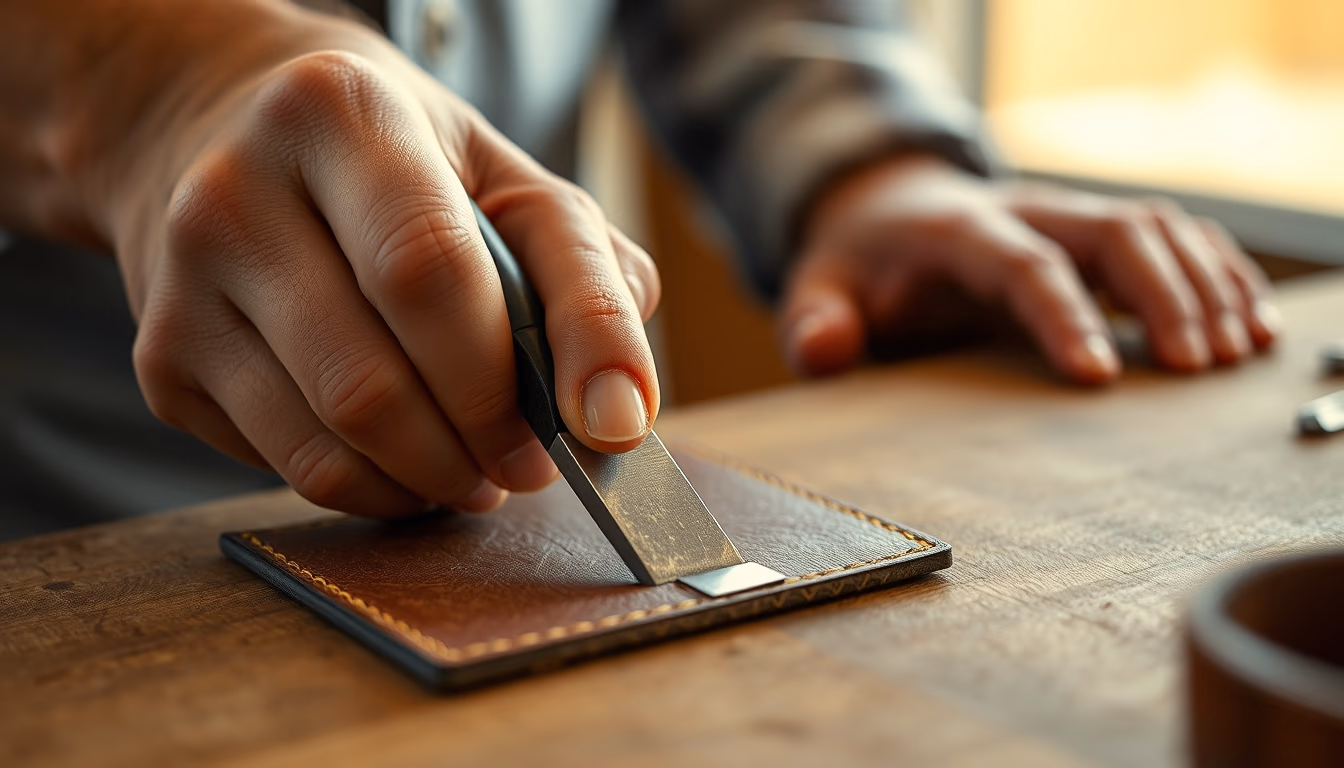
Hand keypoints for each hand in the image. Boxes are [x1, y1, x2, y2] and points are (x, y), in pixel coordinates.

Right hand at [96, 4, 659, 515]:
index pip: (430, 270)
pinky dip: (374, 490)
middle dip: (478, 447)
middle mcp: (234, 193)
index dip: (510, 376)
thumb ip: (584, 275)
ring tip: (475, 468)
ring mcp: (181, 286)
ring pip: (329, 443)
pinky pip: (289, 468)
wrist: (215, 136)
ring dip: (431, 483)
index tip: (588, 434)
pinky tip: (408, 463)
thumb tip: (618, 414)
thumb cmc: (393, 163)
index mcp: (339, 115)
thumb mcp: (504, 178)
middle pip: (374, 380)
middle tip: (527, 462)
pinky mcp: (163, 364)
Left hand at [782, 155, 1278, 382]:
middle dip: (1164, 294)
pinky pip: (1174, 235)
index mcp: (959, 233)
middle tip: (1195, 368)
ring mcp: (1068, 214)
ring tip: (1235, 356)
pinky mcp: (1095, 229)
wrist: (884, 209)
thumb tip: (823, 353)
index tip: (1098, 379)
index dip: (1064, 316)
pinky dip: (1217, 273)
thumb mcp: (820, 290)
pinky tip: (1247, 325)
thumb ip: (816, 323)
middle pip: (1115, 230)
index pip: (1023, 264)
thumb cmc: (859, 266)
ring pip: (1157, 226)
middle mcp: (1026, 211)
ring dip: (1204, 284)